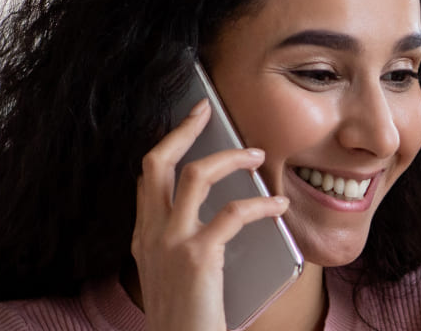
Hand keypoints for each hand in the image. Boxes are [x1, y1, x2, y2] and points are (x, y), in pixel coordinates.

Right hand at [131, 99, 290, 330]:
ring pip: (195, 175)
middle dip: (183, 129)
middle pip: (158, 161)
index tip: (187, 125)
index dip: (167, 146)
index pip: (147, 178)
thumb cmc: (187, 320)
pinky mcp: (197, 256)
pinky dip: (260, 203)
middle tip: (205, 110)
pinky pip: (232, 213)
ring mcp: (170, 243)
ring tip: (257, 155)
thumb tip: (220, 214)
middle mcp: (150, 235)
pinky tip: (277, 204)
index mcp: (143, 239)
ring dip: (230, 157)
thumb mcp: (175, 277)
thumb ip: (186, 245)